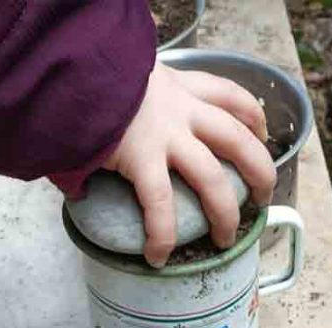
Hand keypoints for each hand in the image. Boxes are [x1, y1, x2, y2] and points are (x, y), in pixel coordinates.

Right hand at [104, 63, 276, 266]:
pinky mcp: (140, 157)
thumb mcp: (128, 74)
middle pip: (240, 140)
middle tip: (262, 198)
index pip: (232, 96)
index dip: (255, 118)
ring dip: (224, 213)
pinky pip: (160, 204)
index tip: (261, 135)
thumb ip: (137, 96)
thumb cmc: (90, 74)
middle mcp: (182, 109)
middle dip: (261, 173)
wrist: (69, 66)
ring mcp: (165, 135)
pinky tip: (158, 256)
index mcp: (180, 87)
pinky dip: (163, 234)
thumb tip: (123, 130)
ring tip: (224, 239)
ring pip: (212, 178)